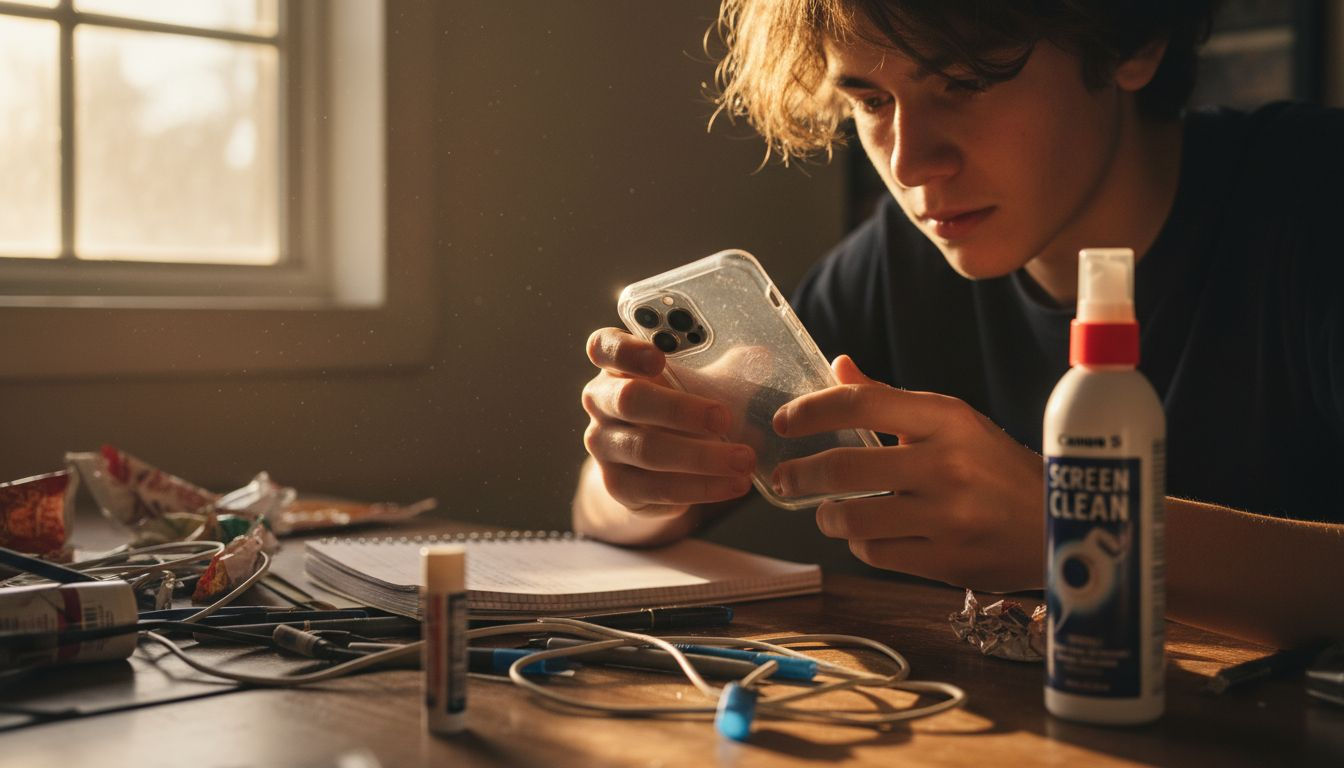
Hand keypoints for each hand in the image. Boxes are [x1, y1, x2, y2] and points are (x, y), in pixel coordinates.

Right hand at [581, 328, 755, 514]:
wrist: (652, 470)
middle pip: (628, 399)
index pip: (604, 347)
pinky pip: (659, 488)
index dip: (627, 350)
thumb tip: (763, 358)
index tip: (659, 358)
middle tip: (724, 418)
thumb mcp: (696, 386)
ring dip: (701, 457)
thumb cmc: (678, 412)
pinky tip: (733, 484)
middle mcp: (601, 403)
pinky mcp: (618, 486)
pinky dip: (701, 487)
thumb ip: (725, 371)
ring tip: (744, 460)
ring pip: (647, 449)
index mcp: (616, 366)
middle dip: (679, 409)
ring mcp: (604, 446)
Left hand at [771, 355, 1043, 591]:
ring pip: (852, 518)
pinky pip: (877, 552)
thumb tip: (838, 365)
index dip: (811, 411)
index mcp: (947, 419)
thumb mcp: (953, 422)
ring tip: (827, 512)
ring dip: (827, 516)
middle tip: (783, 479)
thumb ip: (888, 398)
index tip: (784, 422)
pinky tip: (870, 533)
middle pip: (844, 468)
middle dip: (799, 475)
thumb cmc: (997, 469)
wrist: (1061, 525)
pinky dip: (863, 543)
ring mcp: (949, 516)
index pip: (861, 403)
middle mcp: (947, 464)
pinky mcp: (949, 561)